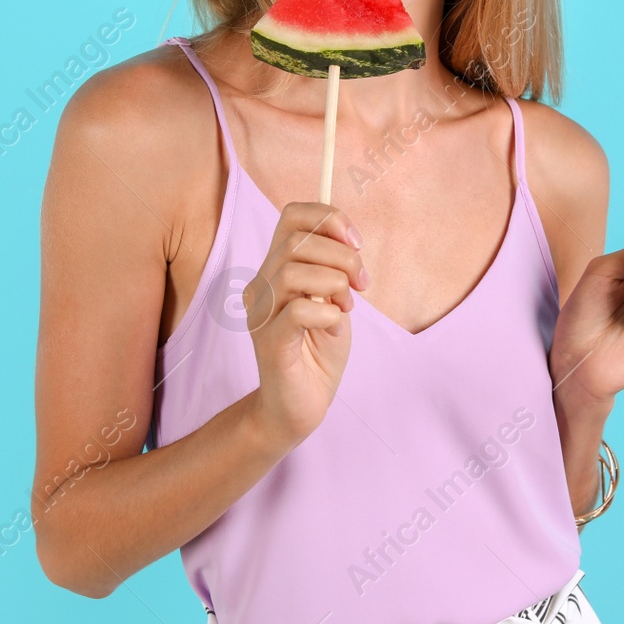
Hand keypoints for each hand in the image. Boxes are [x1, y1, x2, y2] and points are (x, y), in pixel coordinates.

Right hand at [246, 202, 366, 448]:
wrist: (302, 406)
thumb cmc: (319, 352)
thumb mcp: (335, 300)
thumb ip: (335, 270)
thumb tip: (349, 241)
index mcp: (275, 270)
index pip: (291, 216)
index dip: (328, 218)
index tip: (357, 242)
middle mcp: (261, 287)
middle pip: (295, 241)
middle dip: (342, 255)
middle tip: (361, 283)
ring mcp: (261, 315)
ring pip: (293, 271)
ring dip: (335, 283)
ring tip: (347, 306)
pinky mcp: (269, 343)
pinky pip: (298, 310)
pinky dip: (328, 313)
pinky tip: (335, 327)